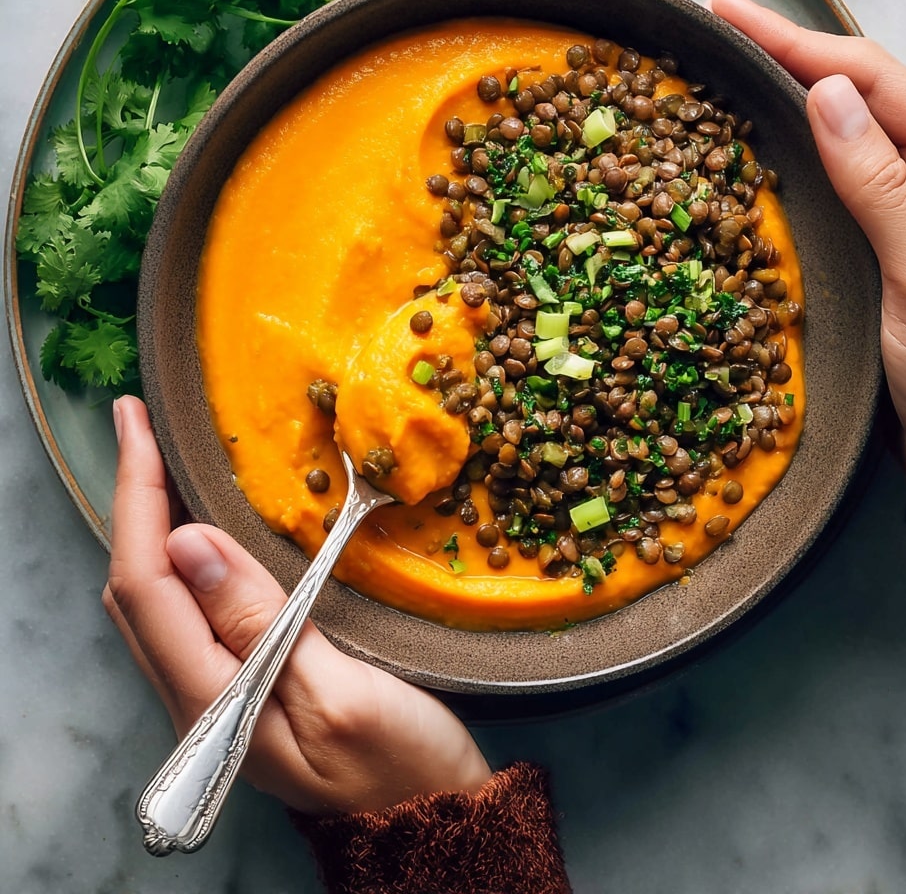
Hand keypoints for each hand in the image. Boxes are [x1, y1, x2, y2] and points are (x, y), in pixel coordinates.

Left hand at [103, 395, 491, 814]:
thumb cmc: (400, 763)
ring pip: (156, 599)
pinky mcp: (240, 687)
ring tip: (164, 460)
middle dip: (132, 498)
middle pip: (136, 587)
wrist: (430, 824)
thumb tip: (192, 542)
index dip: (136, 495)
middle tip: (145, 426)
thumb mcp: (342, 693)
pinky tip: (205, 525)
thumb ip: (261, 623)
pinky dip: (182, 555)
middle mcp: (197, 697)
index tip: (136, 423)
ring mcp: (215, 694)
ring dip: (152, 524)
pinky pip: (187, 611)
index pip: (147, 582)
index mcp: (215, 698)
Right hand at [711, 0, 905, 519]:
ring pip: (829, 148)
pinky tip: (743, 166)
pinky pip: (820, 204)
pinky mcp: (870, 262)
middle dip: (783, 58)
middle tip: (713, 30)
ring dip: (776, 111)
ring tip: (718, 81)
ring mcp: (897, 223)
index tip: (730, 12)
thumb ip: (881, 186)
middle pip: (849, 98)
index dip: (798, 40)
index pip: (872, 79)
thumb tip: (828, 94)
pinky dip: (778, 177)